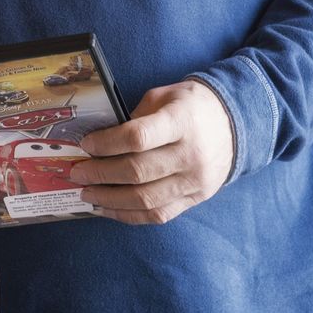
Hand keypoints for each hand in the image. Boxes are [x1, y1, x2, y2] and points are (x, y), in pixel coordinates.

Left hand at [72, 79, 235, 224]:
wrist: (235, 123)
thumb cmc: (192, 106)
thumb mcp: (164, 97)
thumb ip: (136, 117)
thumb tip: (101, 142)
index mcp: (182, 121)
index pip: (138, 138)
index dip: (106, 144)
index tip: (86, 145)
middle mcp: (191, 154)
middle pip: (137, 172)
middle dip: (100, 174)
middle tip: (78, 173)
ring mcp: (195, 181)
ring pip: (145, 199)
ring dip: (109, 199)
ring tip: (87, 194)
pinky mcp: (195, 199)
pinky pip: (157, 214)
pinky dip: (128, 215)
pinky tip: (108, 208)